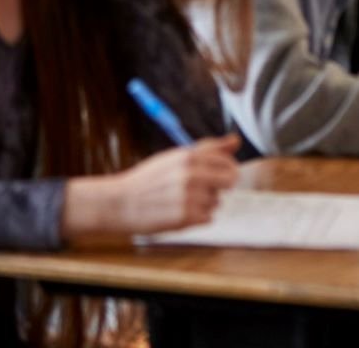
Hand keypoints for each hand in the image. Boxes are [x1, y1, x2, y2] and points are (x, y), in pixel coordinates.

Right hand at [62, 135, 240, 241]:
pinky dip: (197, 218)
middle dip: (221, 186)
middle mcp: (192, 174)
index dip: (226, 168)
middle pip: (230, 180)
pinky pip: (208, 218)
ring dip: (205, 203)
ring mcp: (189, 196)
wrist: (122, 203)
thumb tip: (236, 140)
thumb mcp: (176, 157)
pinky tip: (180, 212)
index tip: (218, 173)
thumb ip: (209, 148)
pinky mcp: (186, 218)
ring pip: (217, 201)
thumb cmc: (149, 179)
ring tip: (182, 200)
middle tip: (203, 188)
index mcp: (189, 156)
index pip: (227, 160)